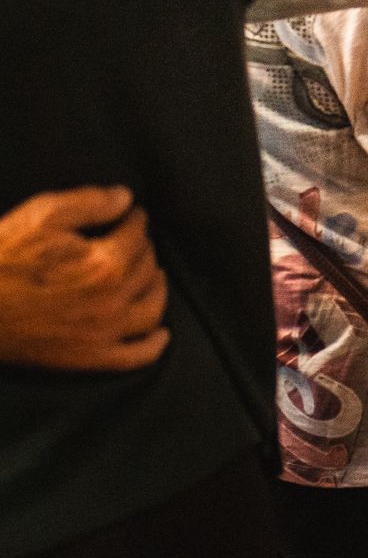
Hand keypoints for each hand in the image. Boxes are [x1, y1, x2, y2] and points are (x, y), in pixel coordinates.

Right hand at [0, 187, 169, 370]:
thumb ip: (90, 202)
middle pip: (147, 267)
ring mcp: (103, 334)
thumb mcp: (42, 215)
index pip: (137, 235)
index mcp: (104, 265)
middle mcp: (112, 302)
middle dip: (143, 248)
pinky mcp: (90, 359)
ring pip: (153, 307)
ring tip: (150, 273)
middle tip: (134, 240)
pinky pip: (137, 356)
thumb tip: (126, 198)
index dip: (136, 220)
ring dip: (156, 286)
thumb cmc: (2, 258)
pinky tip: (161, 332)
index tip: (132, 216)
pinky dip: (155, 344)